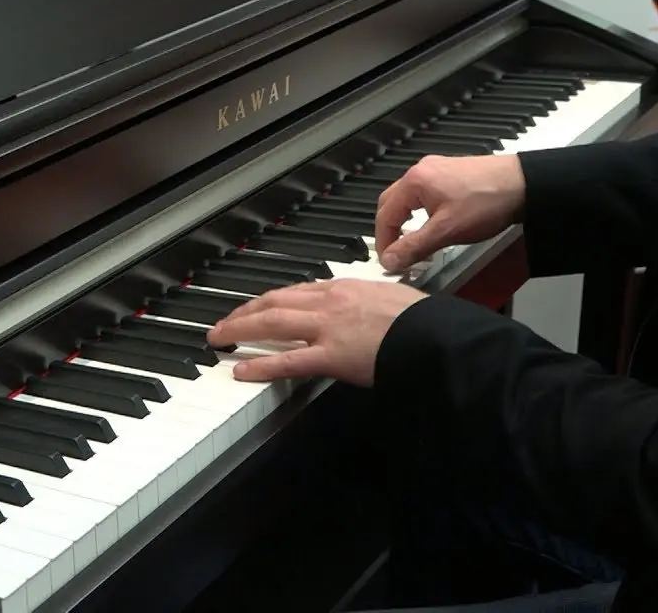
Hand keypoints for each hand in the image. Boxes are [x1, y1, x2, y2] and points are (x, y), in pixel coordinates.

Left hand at [206, 279, 426, 386]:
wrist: (437, 336)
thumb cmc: (425, 322)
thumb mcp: (394, 300)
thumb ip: (372, 304)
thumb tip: (369, 312)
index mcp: (347, 288)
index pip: (299, 289)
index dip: (273, 299)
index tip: (259, 306)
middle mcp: (331, 302)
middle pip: (276, 301)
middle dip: (246, 310)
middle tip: (226, 321)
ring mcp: (328, 328)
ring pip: (272, 322)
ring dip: (240, 329)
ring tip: (220, 338)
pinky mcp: (331, 356)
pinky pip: (287, 360)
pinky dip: (260, 364)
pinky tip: (242, 369)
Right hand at [375, 154, 526, 270]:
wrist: (525, 183)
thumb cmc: (486, 202)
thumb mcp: (446, 231)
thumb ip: (414, 247)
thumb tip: (389, 261)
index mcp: (414, 181)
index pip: (385, 214)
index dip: (384, 241)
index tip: (389, 261)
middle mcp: (421, 170)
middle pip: (391, 202)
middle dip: (390, 229)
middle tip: (396, 252)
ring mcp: (437, 169)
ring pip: (408, 198)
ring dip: (405, 220)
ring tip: (413, 241)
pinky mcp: (452, 173)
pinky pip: (424, 193)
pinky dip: (420, 211)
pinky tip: (433, 224)